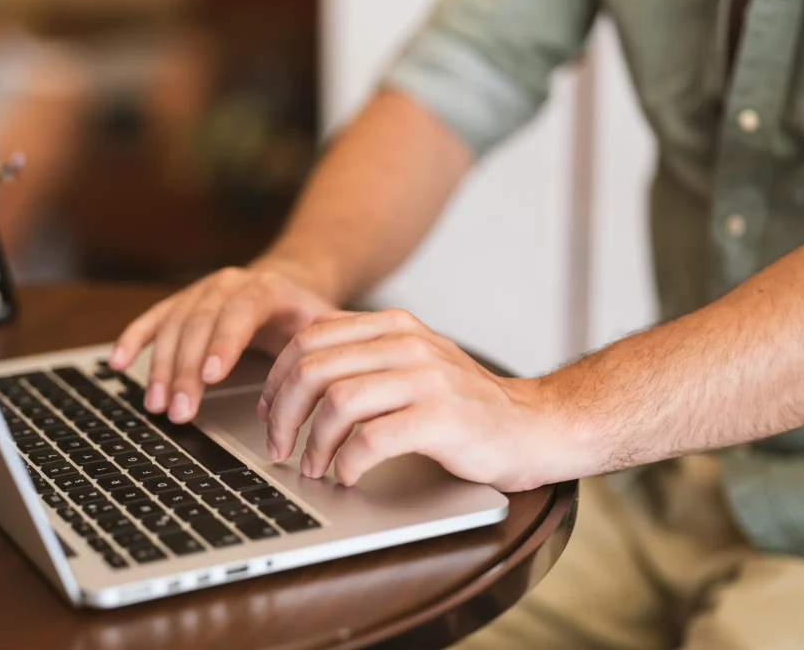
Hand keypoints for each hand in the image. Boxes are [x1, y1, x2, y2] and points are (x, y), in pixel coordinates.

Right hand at [110, 260, 339, 423]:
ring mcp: (200, 292)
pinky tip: (116, 363)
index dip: (223, 344)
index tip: (211, 376)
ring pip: (173, 327)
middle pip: (199, 325)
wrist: (289, 284)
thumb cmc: (306, 314)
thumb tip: (339, 368)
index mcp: (265, 288)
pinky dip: (132, 340)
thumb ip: (330, 343)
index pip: (240, 313)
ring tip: (156, 405)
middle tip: (178, 411)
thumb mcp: (325, 324)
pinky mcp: (180, 304)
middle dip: (185, 371)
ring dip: (160, 368)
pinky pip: (153, 320)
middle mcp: (227, 285)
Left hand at [260, 309, 570, 491]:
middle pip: (314, 370)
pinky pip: (371, 439)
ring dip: (313, 443)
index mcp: (393, 326)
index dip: (277, 378)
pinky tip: (348, 476)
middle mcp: (407, 344)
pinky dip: (347, 462)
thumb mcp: (413, 362)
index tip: (268, 411)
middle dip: (284, 414)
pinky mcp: (441, 418)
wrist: (535, 425)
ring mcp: (426, 379)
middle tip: (278, 446)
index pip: (310, 337)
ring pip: (337, 402)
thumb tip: (297, 375)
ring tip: (312, 467)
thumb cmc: (466, 403)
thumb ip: (365, 357)